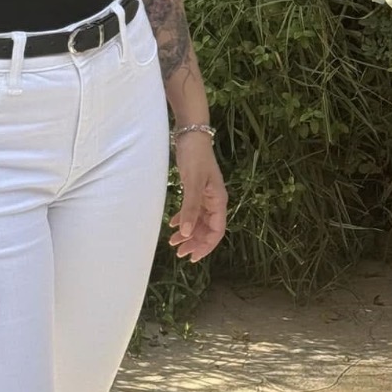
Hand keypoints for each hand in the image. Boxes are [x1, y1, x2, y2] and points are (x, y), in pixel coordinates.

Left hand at [169, 134, 227, 261]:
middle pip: (207, 228)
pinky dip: (184, 218)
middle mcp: (214, 201)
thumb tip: (188, 234)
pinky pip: (192, 210)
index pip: (216, 231)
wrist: (191, 134)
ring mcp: (205, 195)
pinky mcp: (196, 189)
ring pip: (199, 221)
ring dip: (188, 233)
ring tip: (173, 242)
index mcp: (218, 201)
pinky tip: (173, 224)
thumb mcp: (193, 183)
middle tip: (179, 253)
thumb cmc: (195, 157)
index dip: (206, 246)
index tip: (192, 257)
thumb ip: (191, 208)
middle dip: (195, 242)